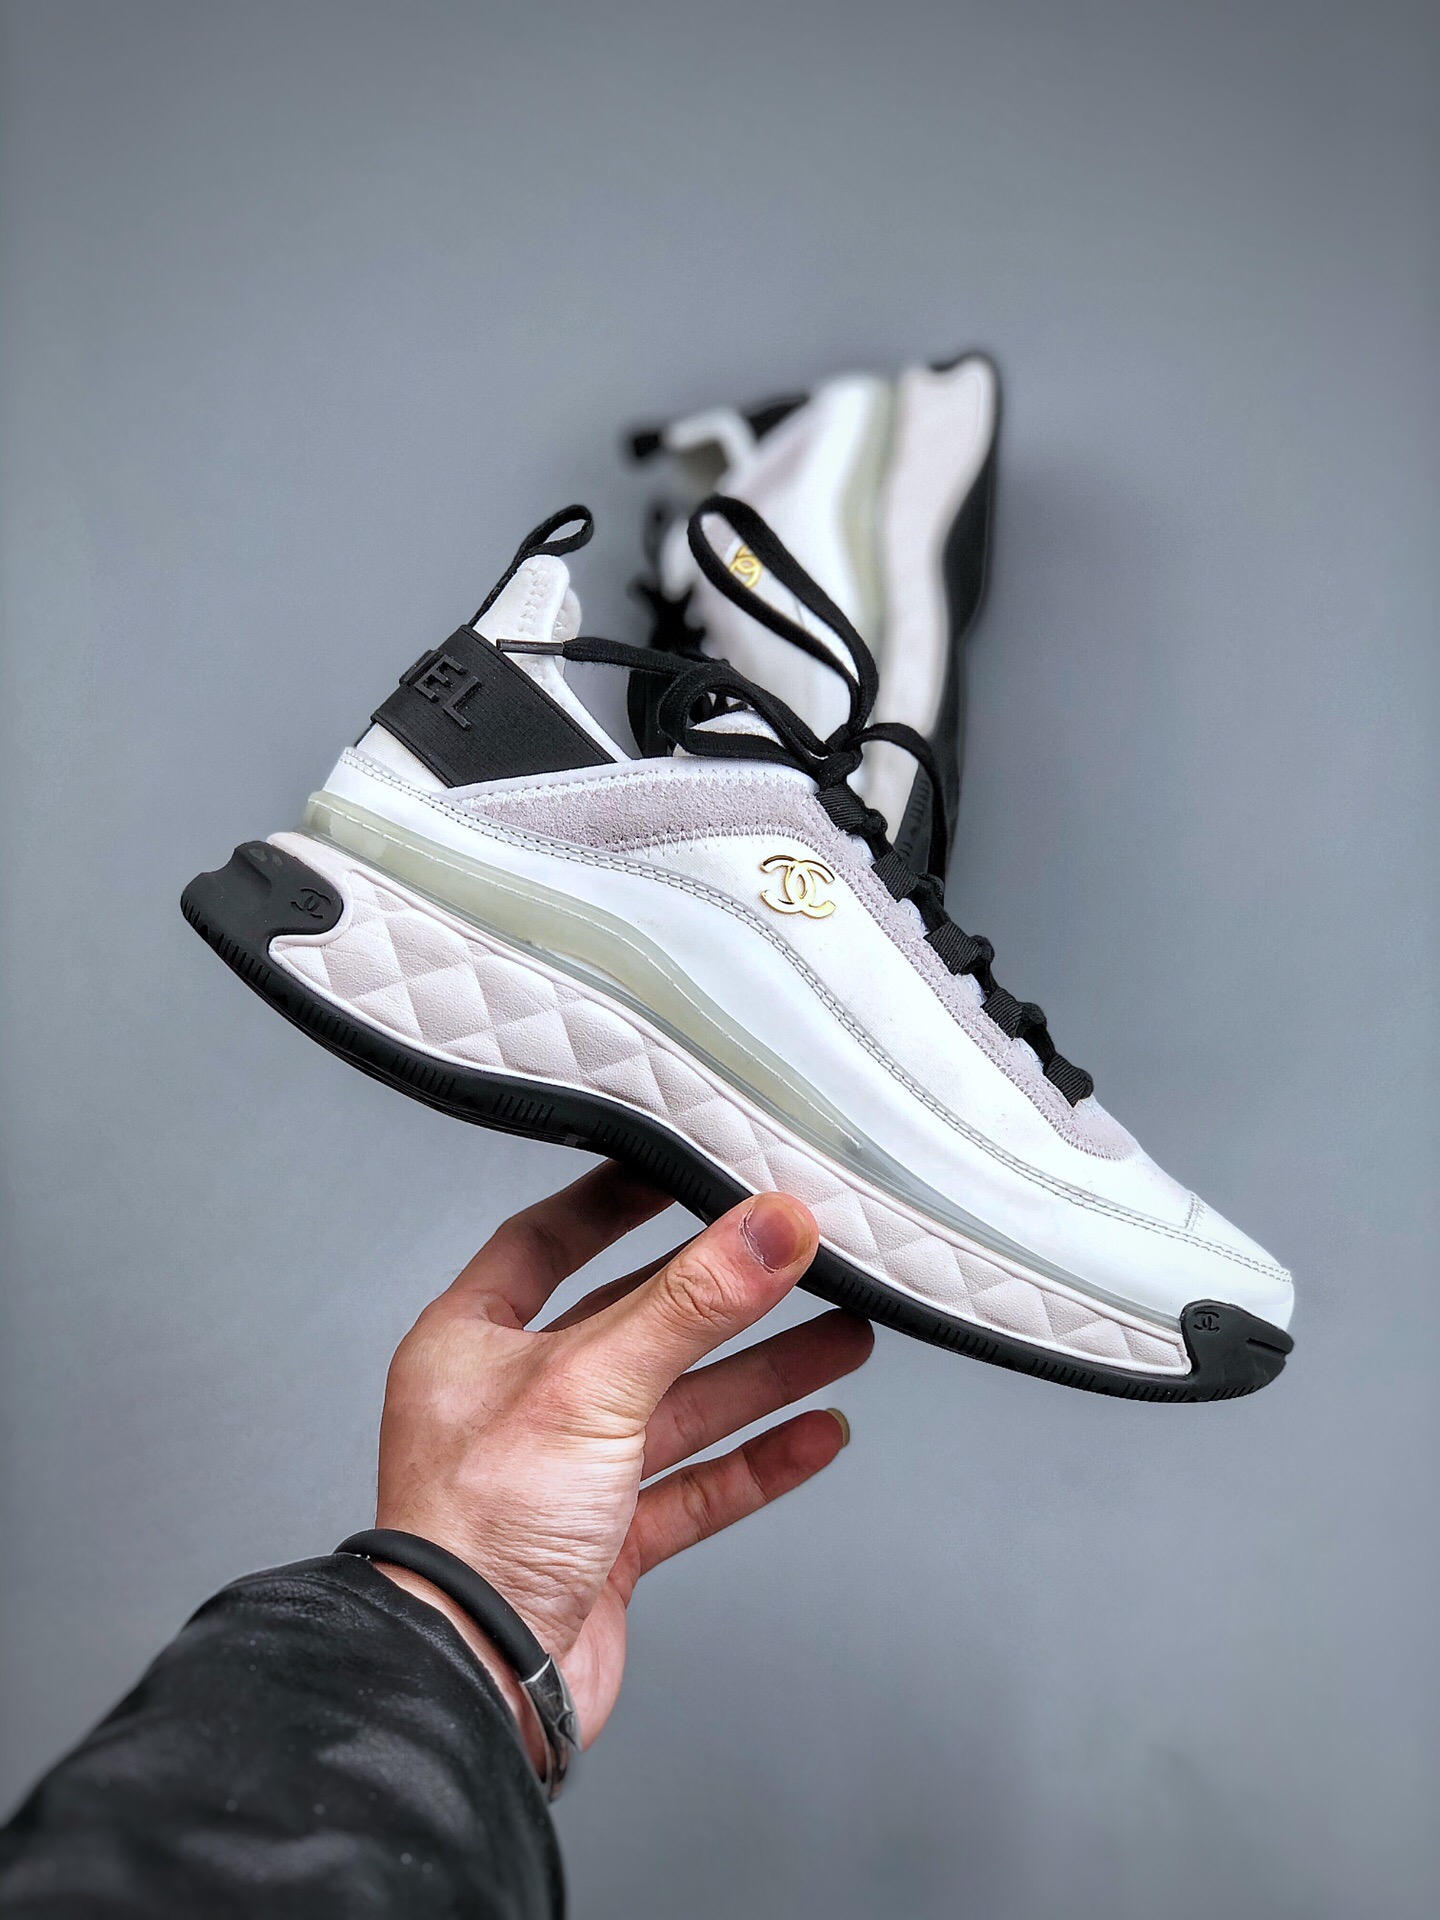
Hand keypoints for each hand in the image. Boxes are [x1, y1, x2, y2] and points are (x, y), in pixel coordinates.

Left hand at [374, 1162, 872, 1754]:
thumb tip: (770, 1225)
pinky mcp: (607, 1543)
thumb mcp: (592, 1384)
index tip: (679, 1164)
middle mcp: (515, 1402)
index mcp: (472, 1344)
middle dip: (724, 1298)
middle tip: (800, 1258)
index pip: (545, 1241)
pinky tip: (819, 1436)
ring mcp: (564, 1476)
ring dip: (762, 1376)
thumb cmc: (478, 1531)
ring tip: (845, 1338)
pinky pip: (697, 1487)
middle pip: (635, 1325)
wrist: (474, 1686)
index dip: (613, 1201)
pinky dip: (759, 1462)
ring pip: (680, 1407)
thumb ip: (691, 1303)